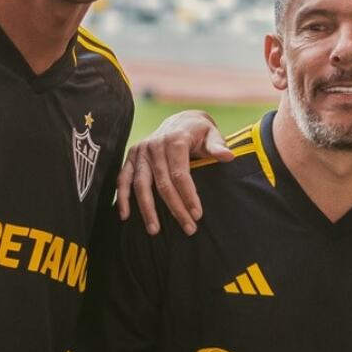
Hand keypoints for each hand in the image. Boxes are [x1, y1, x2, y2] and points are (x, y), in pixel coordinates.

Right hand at [116, 110, 232, 234]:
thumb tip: (229, 156)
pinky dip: (122, 197)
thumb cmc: (199, 131)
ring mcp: (141, 151)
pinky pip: (123, 179)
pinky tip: (125, 216)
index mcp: (175, 140)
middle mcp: (155, 145)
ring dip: (147, 209)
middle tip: (188, 229)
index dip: (188, 196)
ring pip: (141, 185)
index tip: (197, 215)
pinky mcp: (131, 157)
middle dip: (175, 208)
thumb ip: (218, 146)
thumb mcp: (211, 134)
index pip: (180, 174)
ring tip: (155, 231)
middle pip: (162, 184)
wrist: (180, 120)